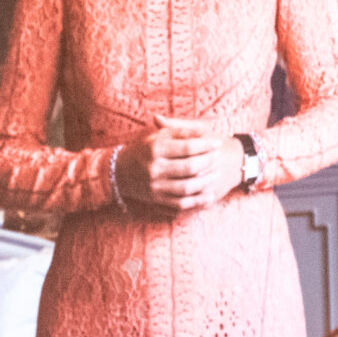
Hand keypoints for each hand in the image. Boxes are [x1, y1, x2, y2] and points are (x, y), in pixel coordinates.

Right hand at [117, 118, 238, 213]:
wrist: (119, 172)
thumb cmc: (144, 150)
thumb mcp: (158, 137)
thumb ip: (179, 132)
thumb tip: (201, 132)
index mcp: (155, 149)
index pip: (187, 147)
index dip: (205, 145)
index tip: (217, 143)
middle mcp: (154, 168)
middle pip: (189, 167)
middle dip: (208, 162)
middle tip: (218, 157)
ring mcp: (155, 187)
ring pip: (187, 187)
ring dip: (205, 181)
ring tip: (216, 173)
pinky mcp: (156, 201)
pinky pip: (180, 204)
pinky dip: (197, 201)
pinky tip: (209, 196)